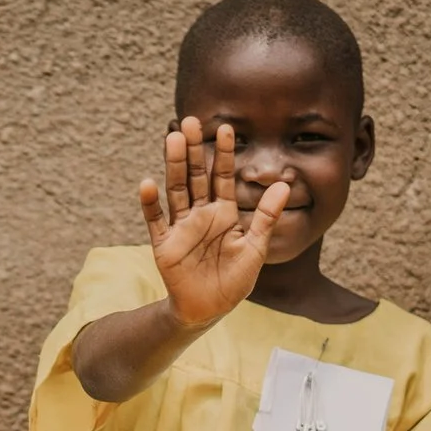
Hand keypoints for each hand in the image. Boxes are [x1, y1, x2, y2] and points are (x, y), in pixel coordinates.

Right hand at [139, 118, 291, 326]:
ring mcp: (180, 228)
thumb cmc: (235, 279)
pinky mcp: (164, 245)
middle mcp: (200, 215)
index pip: (222, 176)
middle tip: (192, 121)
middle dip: (194, 149)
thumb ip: (267, 216)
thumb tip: (283, 184)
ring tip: (172, 140)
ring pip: (176, 191)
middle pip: (195, 176)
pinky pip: (155, 221)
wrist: (210, 309)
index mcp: (223, 213)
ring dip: (173, 166)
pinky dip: (150, 205)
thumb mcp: (256, 247)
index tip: (227, 128)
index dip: (224, 154)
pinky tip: (147, 184)